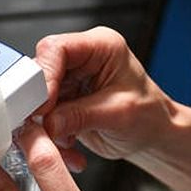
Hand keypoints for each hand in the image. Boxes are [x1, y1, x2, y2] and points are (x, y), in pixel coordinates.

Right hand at [33, 27, 177, 171]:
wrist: (154, 135)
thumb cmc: (150, 116)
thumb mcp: (119, 114)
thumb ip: (81, 116)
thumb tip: (48, 123)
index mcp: (101, 46)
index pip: (58, 49)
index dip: (43, 75)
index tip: (41, 104)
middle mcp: (82, 59)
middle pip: (41, 71)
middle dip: (40, 104)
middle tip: (43, 127)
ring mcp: (70, 80)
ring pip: (36, 97)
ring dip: (45, 125)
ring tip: (66, 141)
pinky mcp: (63, 101)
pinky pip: (42, 116)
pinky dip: (50, 135)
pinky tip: (69, 144)